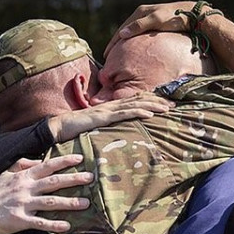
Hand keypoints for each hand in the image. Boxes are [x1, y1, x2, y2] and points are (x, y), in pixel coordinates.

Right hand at [0, 154, 94, 233]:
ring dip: (69, 202)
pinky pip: (40, 222)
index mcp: (23, 177)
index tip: (80, 158)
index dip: (64, 161)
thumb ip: (21, 165)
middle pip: (54, 182)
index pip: (47, 166)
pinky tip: (67, 226)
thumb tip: (37, 160)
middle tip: (91, 178)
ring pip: (50, 202)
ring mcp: (23, 204)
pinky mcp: (20, 220)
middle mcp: (25, 188)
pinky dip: (53, 224)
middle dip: (74, 179)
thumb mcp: (4, 174)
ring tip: (86, 203)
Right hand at [49, 92, 172, 141]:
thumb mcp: (97, 128)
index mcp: (111, 108)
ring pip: (134, 105)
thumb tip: (119, 133)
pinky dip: (138, 112)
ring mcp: (107, 110)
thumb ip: (108, 127)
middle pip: (138, 100)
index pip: (134, 101)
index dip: (150, 101)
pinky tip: (149, 114)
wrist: (59, 127)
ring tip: (166, 108)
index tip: (166, 104)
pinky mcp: (103, 117)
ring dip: (152, 106)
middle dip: (157, 102)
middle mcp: (111, 106)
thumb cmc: (76, 130)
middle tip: (174, 105)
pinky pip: (123, 114)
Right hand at [104, 1, 200, 57]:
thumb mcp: (156, 21)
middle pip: (125, 31)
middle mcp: (143, 14)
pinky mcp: (156, 24)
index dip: (113, 42)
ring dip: (124, 44)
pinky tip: (133, 50)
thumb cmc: (175, 18)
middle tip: (108, 57)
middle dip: (116, 44)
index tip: (106, 55)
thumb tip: (122, 34)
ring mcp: (149, 19)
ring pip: (132, 33)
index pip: (121, 29)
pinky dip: (133, 42)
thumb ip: (139, 26)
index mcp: (140, 12)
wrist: (194, 15)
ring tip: (118, 55)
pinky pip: (140, 35)